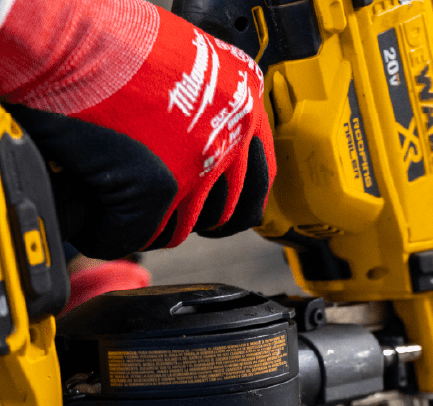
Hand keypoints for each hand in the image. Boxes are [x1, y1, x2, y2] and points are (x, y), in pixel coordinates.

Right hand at [1, 0, 275, 258]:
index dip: (229, 204)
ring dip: (147, 227)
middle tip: (159, 214)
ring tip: (118, 209)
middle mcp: (232, 132)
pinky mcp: (159, 187)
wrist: (62, 32)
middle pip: (222, 215)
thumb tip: (202, 150)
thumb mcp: (184, 67)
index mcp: (244, 99)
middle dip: (188, 220)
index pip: (259, 182)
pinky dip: (110, 235)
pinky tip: (97, 221)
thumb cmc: (108, 42)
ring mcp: (199, 163)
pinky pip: (137, 235)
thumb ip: (206, 109)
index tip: (211, 211)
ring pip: (179, 230)